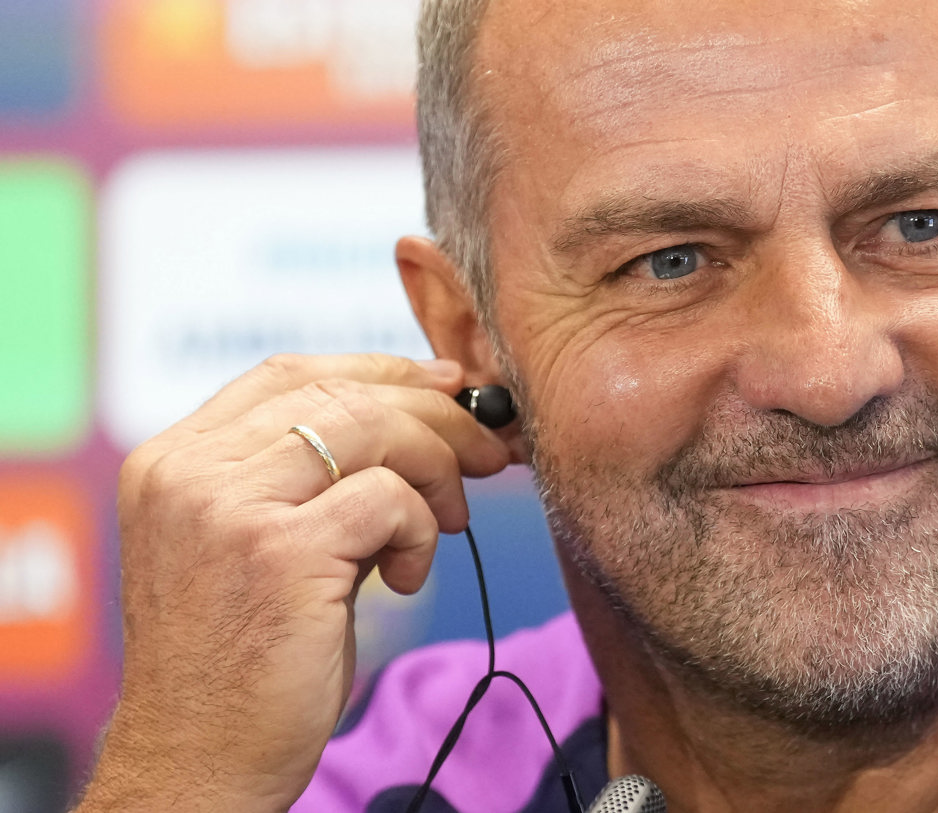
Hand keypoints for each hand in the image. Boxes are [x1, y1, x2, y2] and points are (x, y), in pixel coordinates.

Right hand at [75, 354, 513, 811]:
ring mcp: (228, 508)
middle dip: (434, 416)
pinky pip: (391, 500)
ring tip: (449, 522)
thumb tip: (422, 413)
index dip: (378, 370)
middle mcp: (190, 472)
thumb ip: (312, 479)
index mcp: (174, 460)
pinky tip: (408, 577)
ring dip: (437, 470)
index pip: (288, 374)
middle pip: (341, 394)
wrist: (199, 763)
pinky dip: (423, 531)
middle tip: (485, 453)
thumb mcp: (259, 544)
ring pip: (374, 431)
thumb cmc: (243, 659)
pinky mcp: (279, 552)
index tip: (443, 386)